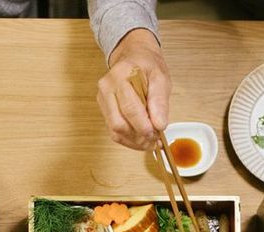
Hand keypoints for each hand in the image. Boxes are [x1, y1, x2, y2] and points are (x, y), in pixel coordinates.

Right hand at [97, 29, 171, 149]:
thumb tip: (159, 125)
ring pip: (115, 132)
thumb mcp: (160, 77)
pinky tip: (142, 139)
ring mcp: (102, 100)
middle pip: (119, 124)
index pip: (130, 108)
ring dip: (134, 141)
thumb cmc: (147, 66)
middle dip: (139, 136)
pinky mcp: (104, 110)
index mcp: (121, 75)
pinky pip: (114, 132)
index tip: (158, 133)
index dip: (144, 126)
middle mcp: (106, 88)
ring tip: (151, 140)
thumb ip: (160, 101)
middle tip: (156, 138)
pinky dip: (129, 140)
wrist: (134, 57)